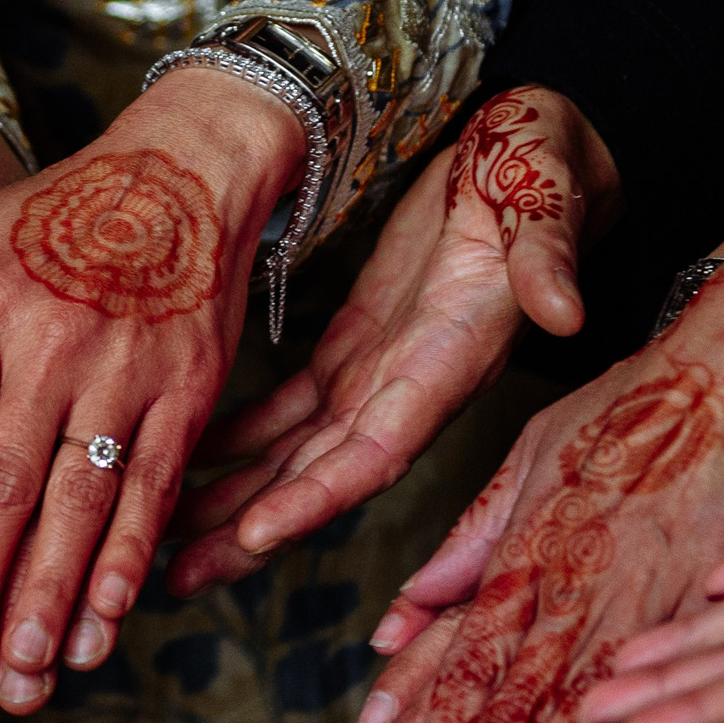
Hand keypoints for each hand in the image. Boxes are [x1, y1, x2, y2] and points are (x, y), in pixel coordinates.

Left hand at [0, 69, 303, 711]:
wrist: (182, 168)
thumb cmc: (56, 214)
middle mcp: (51, 344)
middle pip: (6, 487)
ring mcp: (126, 370)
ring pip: (80, 501)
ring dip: (52, 596)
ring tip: (27, 670)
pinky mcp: (188, 389)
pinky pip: (155, 489)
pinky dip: (129, 560)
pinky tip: (106, 618)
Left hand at [171, 88, 615, 594]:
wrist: (533, 147)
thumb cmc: (540, 166)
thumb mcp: (542, 198)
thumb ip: (547, 257)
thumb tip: (566, 311)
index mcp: (450, 360)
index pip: (377, 452)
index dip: (317, 499)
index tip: (254, 536)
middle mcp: (412, 385)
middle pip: (320, 479)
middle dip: (247, 529)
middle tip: (171, 574)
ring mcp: (379, 371)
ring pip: (293, 455)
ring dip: (229, 497)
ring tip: (157, 533)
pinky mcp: (356, 344)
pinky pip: (287, 409)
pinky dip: (233, 436)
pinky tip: (179, 451)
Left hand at [351, 283, 723, 722]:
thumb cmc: (642, 400)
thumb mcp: (536, 455)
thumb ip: (471, 540)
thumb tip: (402, 614)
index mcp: (531, 538)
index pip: (466, 644)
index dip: (426, 712)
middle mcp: (578, 565)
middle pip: (512, 679)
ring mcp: (647, 577)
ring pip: (578, 683)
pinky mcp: (713, 581)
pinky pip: (663, 660)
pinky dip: (633, 713)